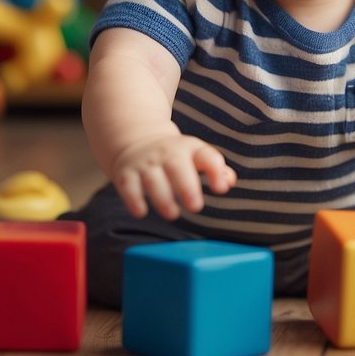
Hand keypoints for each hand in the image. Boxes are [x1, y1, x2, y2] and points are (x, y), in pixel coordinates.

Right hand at [108, 135, 236, 219]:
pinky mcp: (126, 173)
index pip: (206, 156)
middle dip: (187, 187)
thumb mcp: (196, 156)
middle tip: (195, 207)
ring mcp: (146, 162)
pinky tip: (141, 212)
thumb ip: (216, 169)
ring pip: (153, 178)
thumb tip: (228, 181)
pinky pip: (128, 185)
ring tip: (172, 215)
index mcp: (190, 148)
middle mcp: (167, 153)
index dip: (215, 170)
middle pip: (178, 166)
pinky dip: (133, 199)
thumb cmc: (175, 157)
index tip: (221, 188)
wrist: (137, 140)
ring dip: (162, 198)